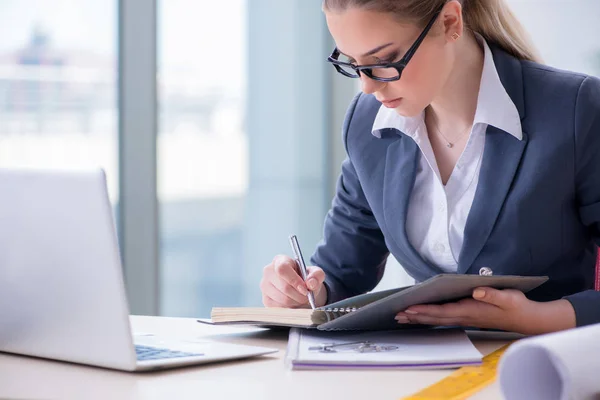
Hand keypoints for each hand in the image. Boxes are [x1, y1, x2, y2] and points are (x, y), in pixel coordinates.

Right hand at [260, 255, 327, 307]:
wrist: (299, 288)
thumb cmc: (305, 278)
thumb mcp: (315, 274)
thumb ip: (317, 275)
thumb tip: (311, 283)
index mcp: (280, 260)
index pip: (282, 269)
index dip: (294, 280)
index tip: (305, 289)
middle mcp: (268, 272)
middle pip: (284, 287)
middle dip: (299, 295)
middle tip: (307, 297)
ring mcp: (265, 286)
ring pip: (283, 299)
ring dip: (296, 302)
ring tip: (301, 299)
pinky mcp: (265, 299)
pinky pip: (280, 308)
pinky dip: (290, 308)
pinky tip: (293, 302)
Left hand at [394, 287, 576, 334]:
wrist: (526, 319)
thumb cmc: (516, 306)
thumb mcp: (508, 297)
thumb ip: (492, 294)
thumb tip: (477, 291)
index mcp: (471, 310)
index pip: (443, 311)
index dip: (425, 310)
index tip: (409, 308)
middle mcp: (465, 317)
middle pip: (435, 318)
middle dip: (415, 316)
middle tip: (396, 314)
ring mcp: (465, 319)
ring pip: (437, 320)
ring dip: (419, 318)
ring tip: (402, 317)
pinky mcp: (467, 318)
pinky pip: (443, 319)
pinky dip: (429, 318)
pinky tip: (421, 317)